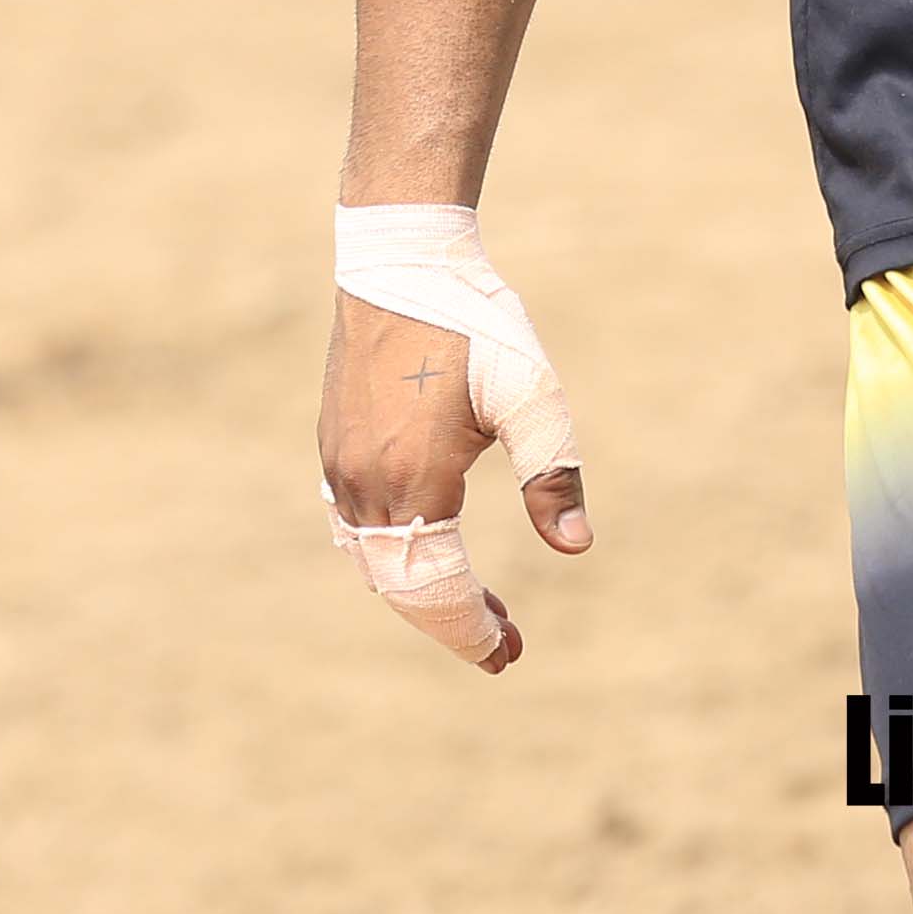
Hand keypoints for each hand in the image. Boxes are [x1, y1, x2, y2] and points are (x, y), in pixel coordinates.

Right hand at [317, 291, 590, 672]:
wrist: (400, 259)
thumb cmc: (475, 321)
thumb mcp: (532, 394)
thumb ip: (553, 473)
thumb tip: (578, 547)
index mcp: (413, 478)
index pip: (436, 586)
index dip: (470, 628)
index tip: (506, 655)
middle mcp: (364, 482)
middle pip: (402, 586)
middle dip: (452, 621)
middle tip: (505, 647)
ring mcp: (341, 464)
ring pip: (377, 561)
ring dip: (424, 590)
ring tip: (482, 606)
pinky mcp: (335, 445)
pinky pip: (357, 528)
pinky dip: (395, 555)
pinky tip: (432, 550)